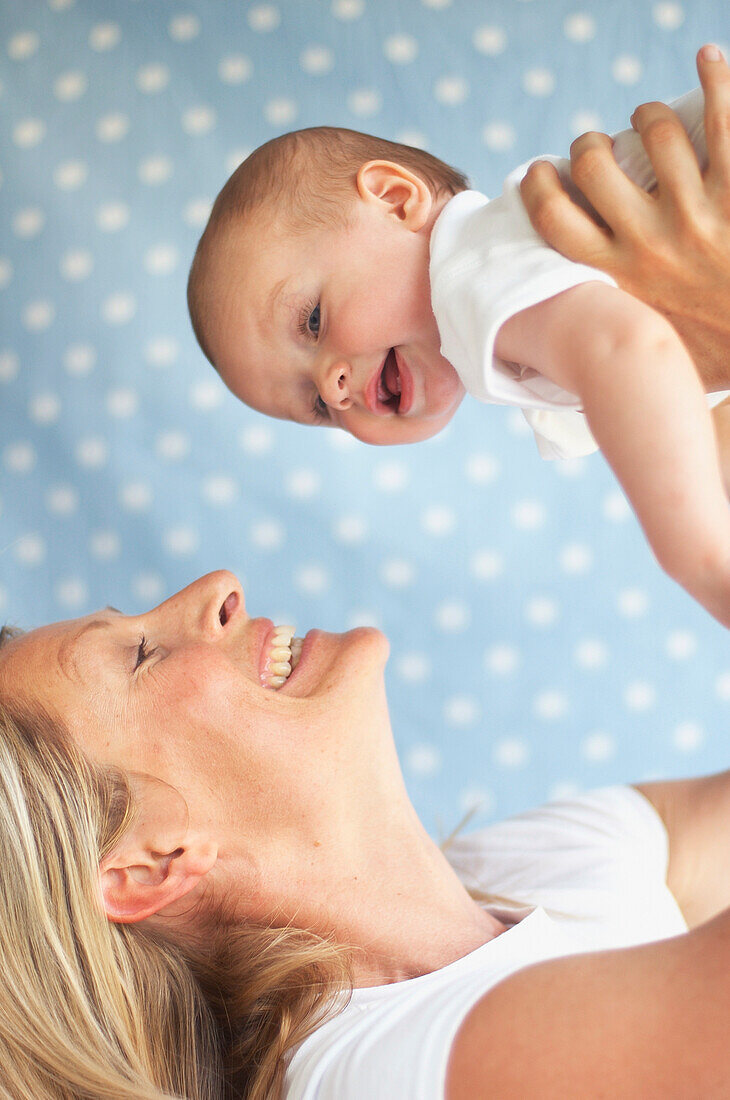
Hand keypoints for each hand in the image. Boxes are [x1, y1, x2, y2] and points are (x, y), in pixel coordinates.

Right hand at [520, 46, 729, 384]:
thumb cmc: (714, 356)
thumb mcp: (646, 346)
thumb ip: (614, 324)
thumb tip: (580, 332)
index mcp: (618, 278)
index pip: (553, 218)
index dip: (538, 184)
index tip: (540, 172)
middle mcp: (648, 242)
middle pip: (594, 165)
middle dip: (589, 145)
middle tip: (598, 149)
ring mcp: (695, 214)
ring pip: (655, 133)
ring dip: (646, 115)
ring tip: (648, 120)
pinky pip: (723, 121)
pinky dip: (715, 79)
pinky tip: (707, 57)